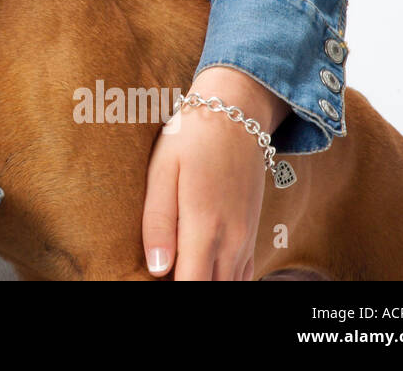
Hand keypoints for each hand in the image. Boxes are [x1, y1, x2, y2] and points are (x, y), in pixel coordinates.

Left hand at [142, 65, 289, 279]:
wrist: (237, 113)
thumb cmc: (191, 138)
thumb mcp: (163, 171)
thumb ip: (158, 222)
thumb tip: (157, 269)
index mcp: (205, 226)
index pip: (191, 285)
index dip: (170, 291)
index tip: (151, 282)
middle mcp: (232, 240)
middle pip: (211, 289)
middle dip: (187, 286)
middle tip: (162, 270)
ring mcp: (246, 238)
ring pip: (229, 286)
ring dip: (205, 283)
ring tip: (179, 267)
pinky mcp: (251, 233)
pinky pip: (242, 275)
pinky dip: (223, 280)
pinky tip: (201, 269)